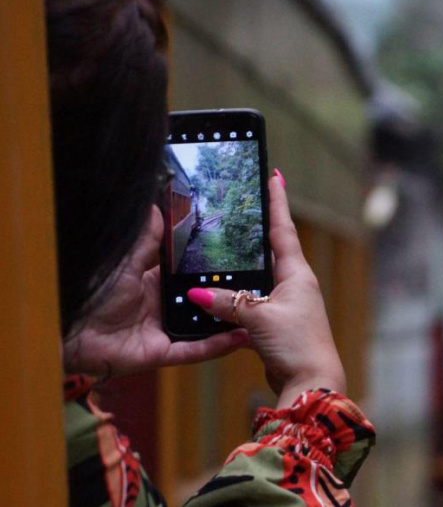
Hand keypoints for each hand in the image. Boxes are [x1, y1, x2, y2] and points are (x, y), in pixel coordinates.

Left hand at [62, 205, 249, 378]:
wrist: (68, 329)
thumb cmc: (91, 293)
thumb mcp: (125, 262)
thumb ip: (146, 240)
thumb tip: (157, 208)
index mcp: (151, 283)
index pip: (187, 272)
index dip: (209, 266)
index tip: (234, 255)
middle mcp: (160, 307)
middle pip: (199, 300)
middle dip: (225, 294)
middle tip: (257, 282)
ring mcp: (163, 330)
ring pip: (203, 326)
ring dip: (227, 320)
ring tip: (257, 310)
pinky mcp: (161, 352)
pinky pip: (194, 350)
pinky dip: (217, 345)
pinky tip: (240, 336)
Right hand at [186, 173, 345, 407]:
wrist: (311, 382)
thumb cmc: (296, 344)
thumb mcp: (258, 318)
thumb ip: (227, 303)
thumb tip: (195, 291)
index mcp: (297, 273)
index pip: (283, 228)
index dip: (277, 202)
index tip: (275, 175)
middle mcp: (294, 284)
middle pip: (270, 250)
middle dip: (255, 230)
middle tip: (239, 205)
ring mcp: (286, 304)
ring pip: (258, 278)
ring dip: (242, 267)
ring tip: (221, 245)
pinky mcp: (276, 324)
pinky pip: (252, 303)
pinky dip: (237, 298)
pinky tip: (218, 295)